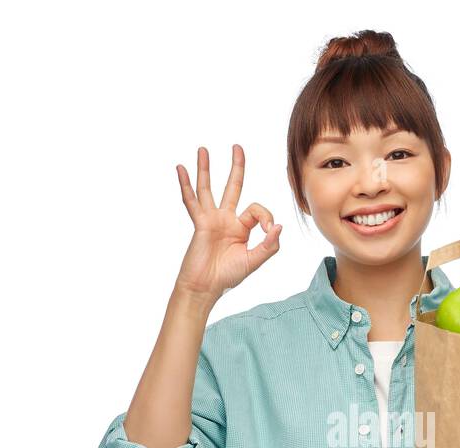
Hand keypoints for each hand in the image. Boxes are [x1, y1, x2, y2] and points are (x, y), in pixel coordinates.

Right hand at [174, 144, 281, 301]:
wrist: (205, 287)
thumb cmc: (227, 277)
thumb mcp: (253, 261)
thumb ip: (269, 245)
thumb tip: (278, 226)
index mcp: (242, 228)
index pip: (256, 210)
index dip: (265, 216)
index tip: (269, 230)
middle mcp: (227, 220)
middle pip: (233, 187)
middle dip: (236, 167)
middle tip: (237, 147)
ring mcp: (211, 219)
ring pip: (208, 188)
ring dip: (206, 169)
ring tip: (203, 149)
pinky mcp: (199, 223)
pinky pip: (191, 201)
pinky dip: (186, 185)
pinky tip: (181, 169)